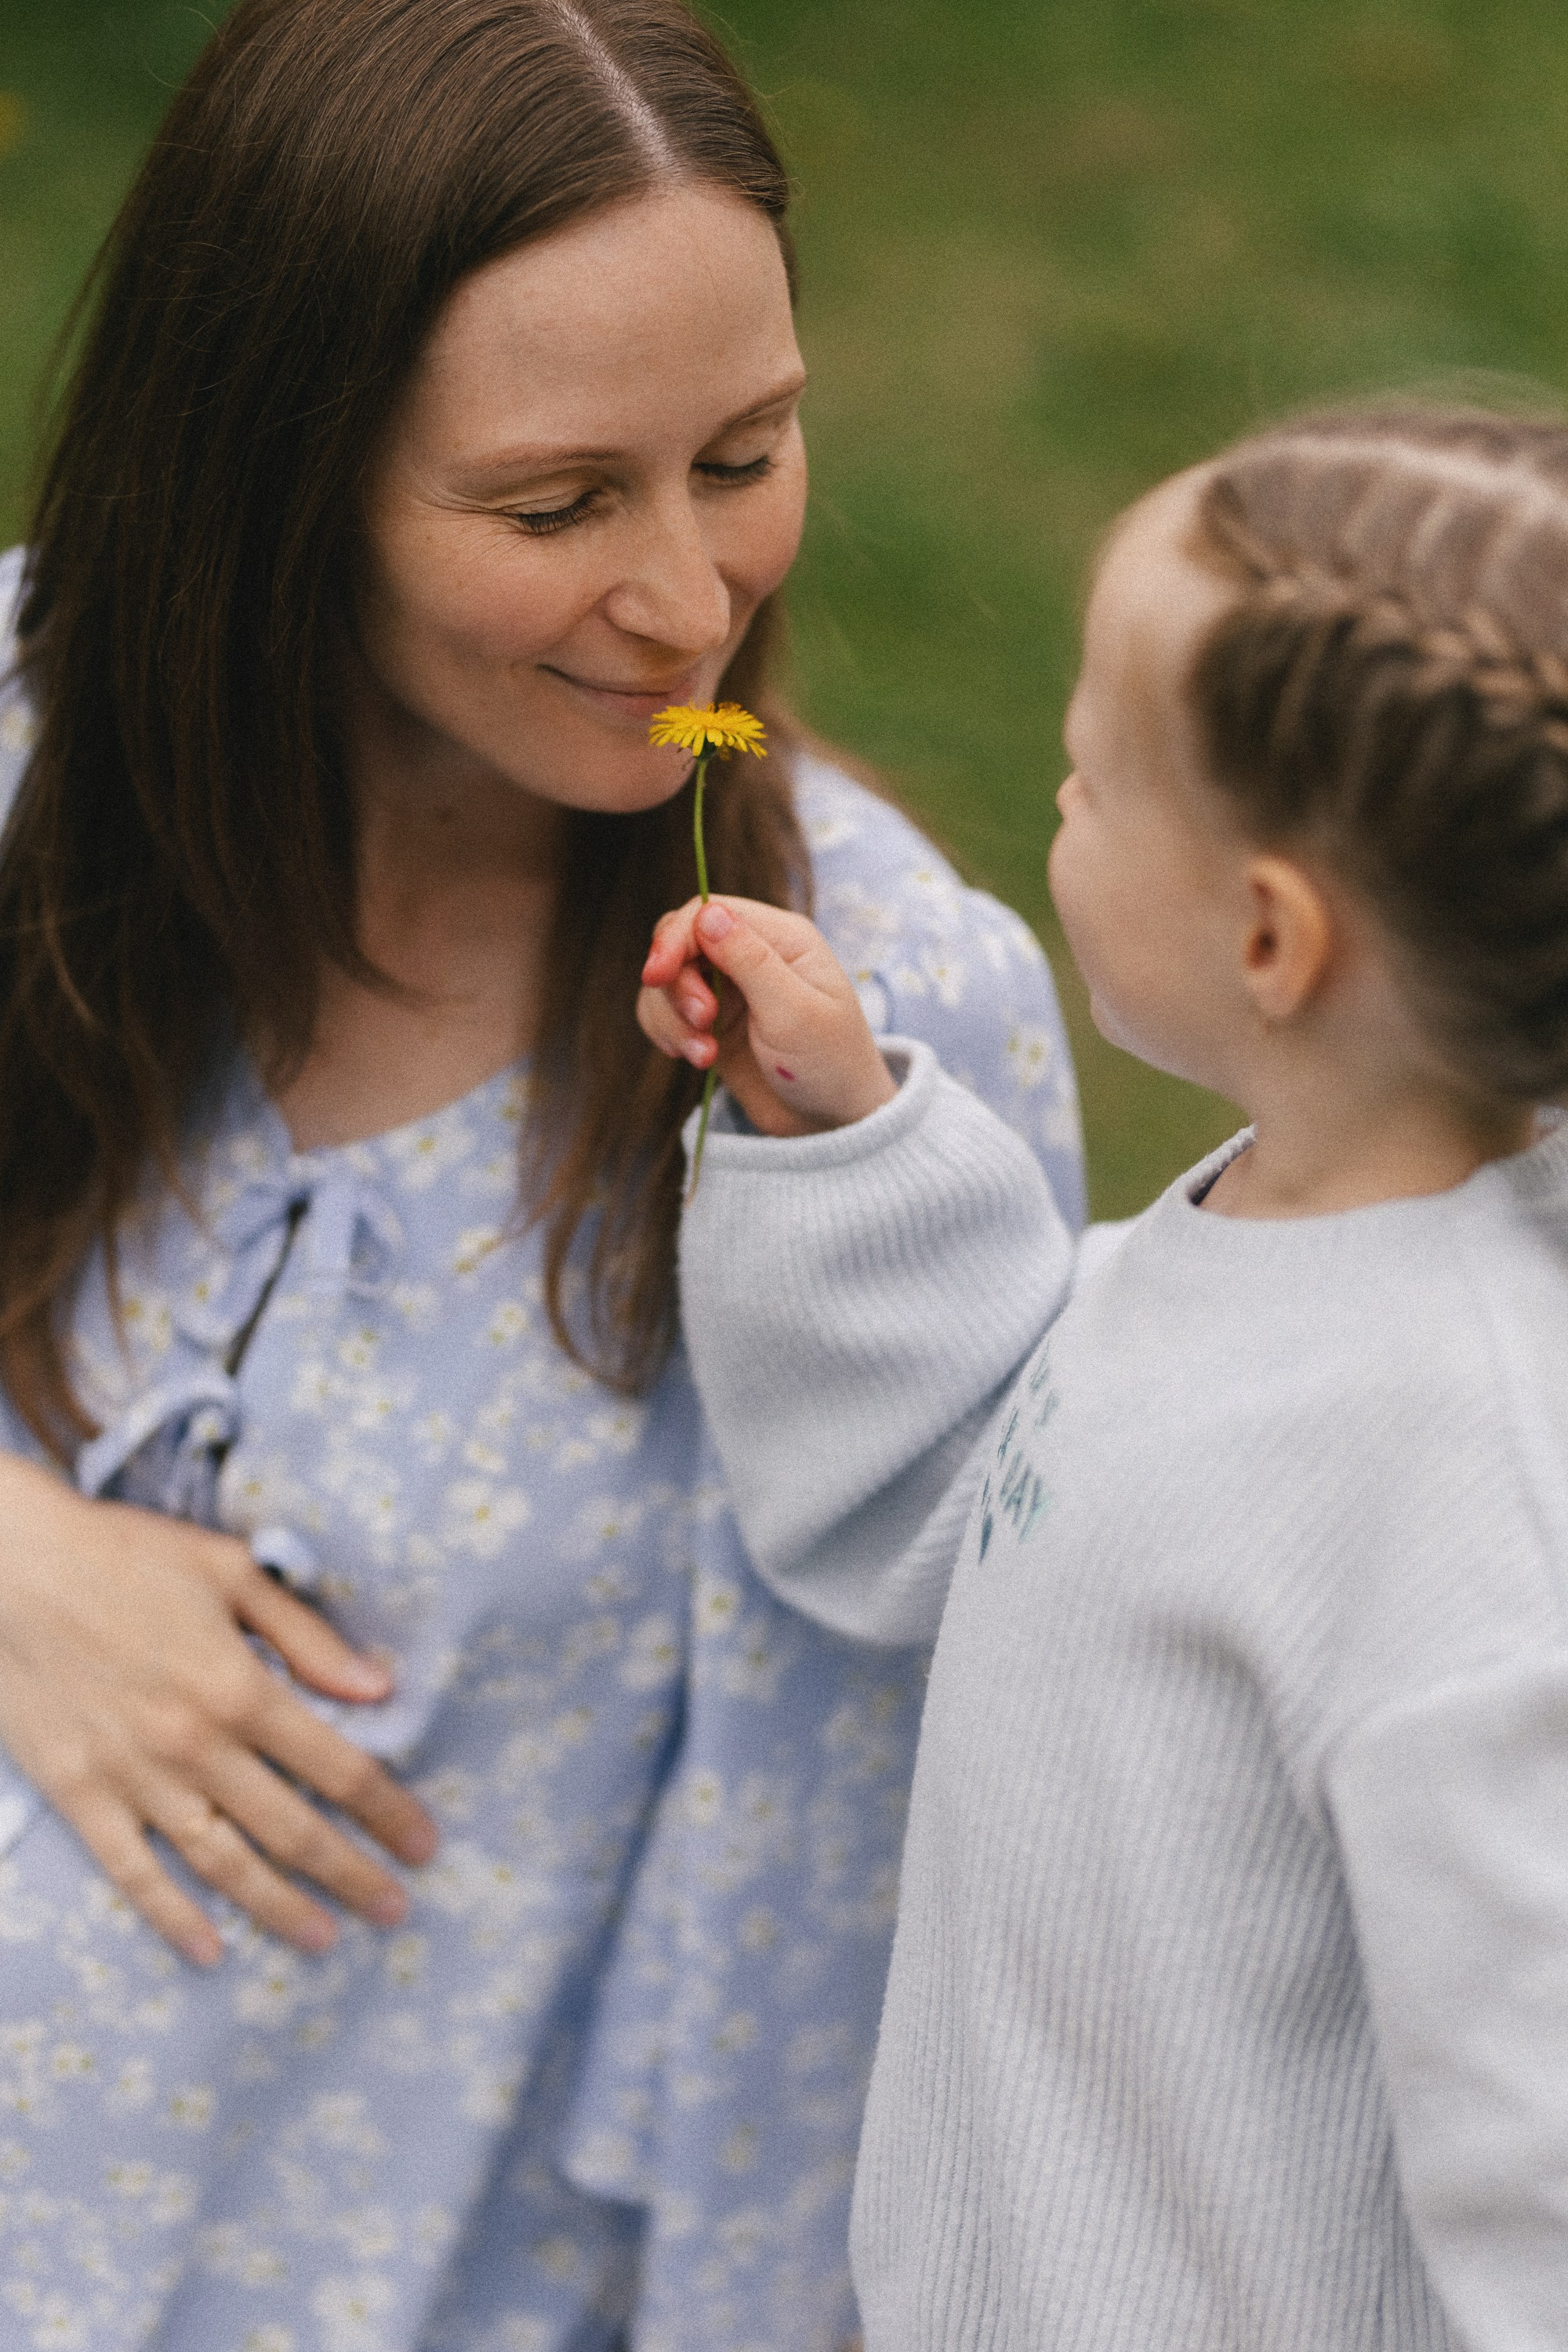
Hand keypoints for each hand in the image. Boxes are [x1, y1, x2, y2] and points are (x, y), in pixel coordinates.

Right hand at [0, 1454, 437, 1964]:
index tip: (423, 1844)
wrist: (10, 1569)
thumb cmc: (126, 1556)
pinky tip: (209, 1950)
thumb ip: (308, 1637)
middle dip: (353, 1875)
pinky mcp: (80, 1796)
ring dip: (279, 1908)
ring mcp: (135, 1778)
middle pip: (293, 1829)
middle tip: (396, 1910)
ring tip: (325, 1939)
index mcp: (241, 1687)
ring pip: (223, 1864)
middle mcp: (196, 1745)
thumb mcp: (231, 1572)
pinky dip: (171, 1918)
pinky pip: (134, 1873)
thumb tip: (380, 1685)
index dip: (388, 1812)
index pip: (338, 1769)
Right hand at [638, 895, 897, 1136]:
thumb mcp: (794, 1012)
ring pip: (667, 981)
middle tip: (702, 1022)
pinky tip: (695, 1058)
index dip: (675, 938)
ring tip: (703, 1055)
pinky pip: (665, 1011)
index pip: (709, 912)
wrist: (831, 1124)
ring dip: (671, 1016)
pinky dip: (667, 1032)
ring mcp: (729, 989)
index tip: (656, 975)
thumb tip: (707, 912)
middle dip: (676, 984)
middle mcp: (751, 955)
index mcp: (781, 938)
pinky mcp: (711, 1022)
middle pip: (680, 942)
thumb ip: (751, 961)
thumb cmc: (830, 1064)